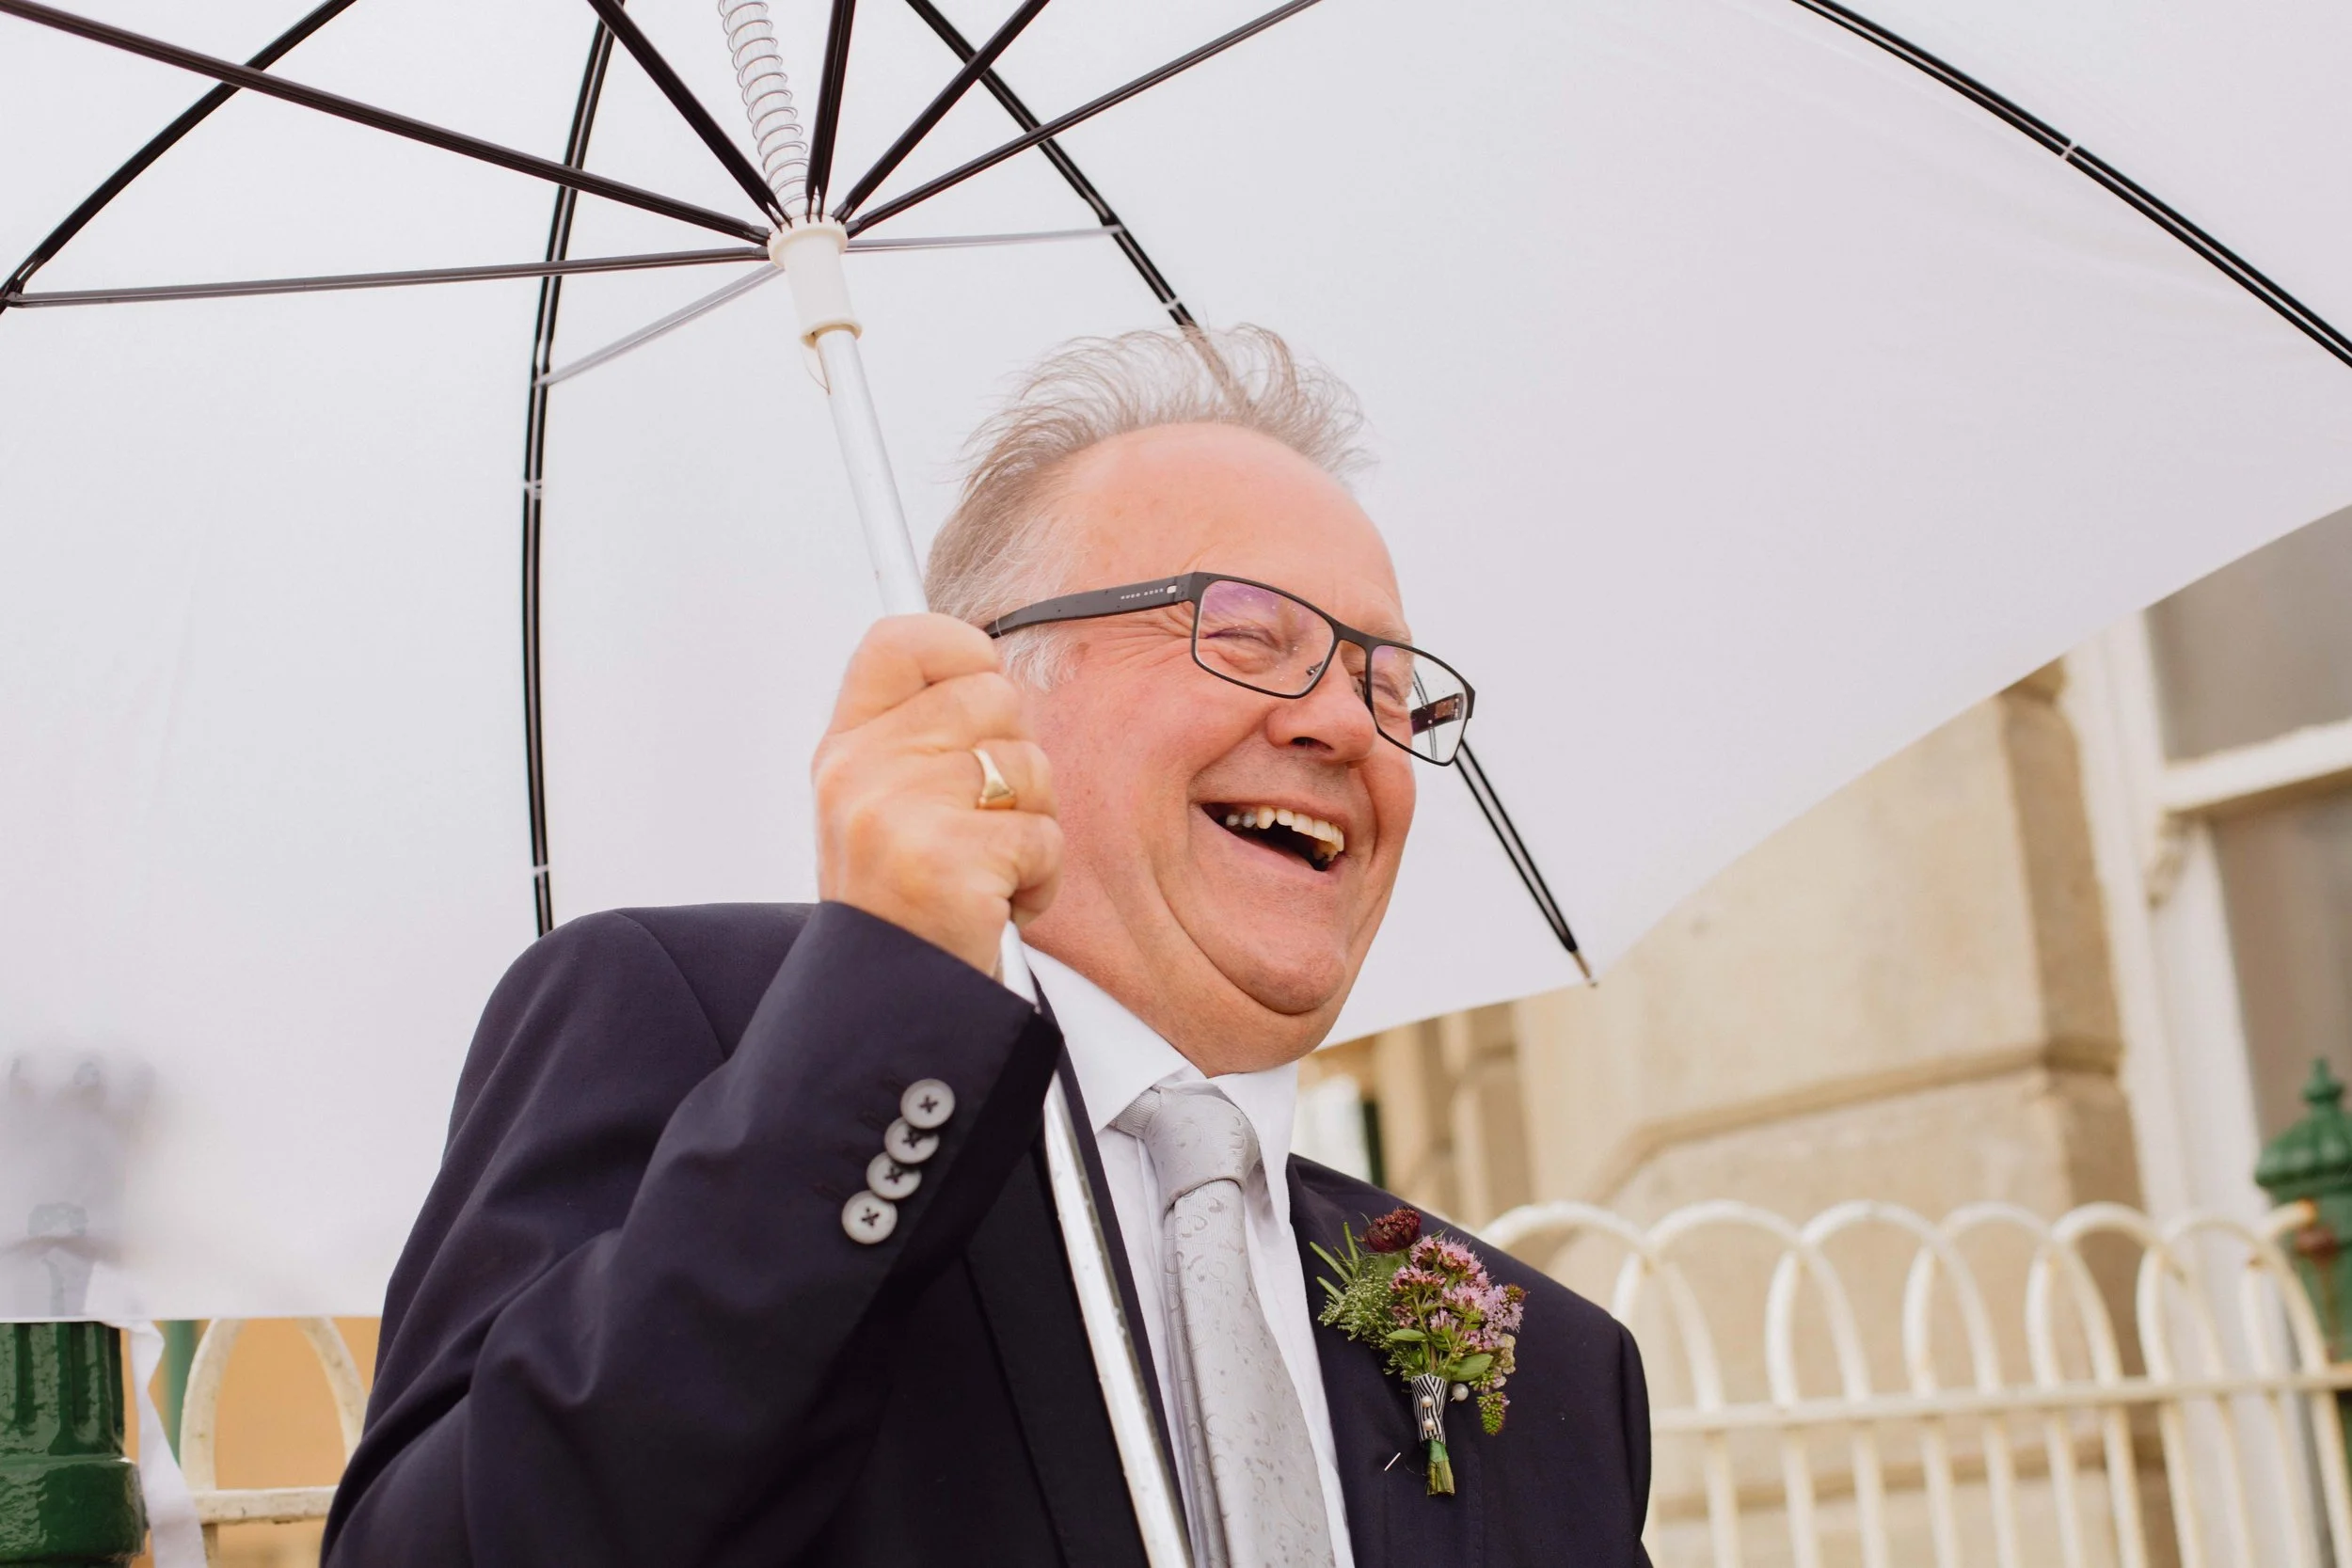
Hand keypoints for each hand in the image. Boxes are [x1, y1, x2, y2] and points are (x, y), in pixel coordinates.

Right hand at [813, 614, 1061, 974]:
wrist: (887, 1001)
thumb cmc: (902, 905)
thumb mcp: (883, 803)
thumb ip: (922, 734)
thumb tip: (986, 669)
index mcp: (846, 748)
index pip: (900, 641)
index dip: (961, 649)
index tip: (979, 691)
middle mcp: (861, 770)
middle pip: (992, 697)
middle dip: (1014, 761)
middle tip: (981, 820)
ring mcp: (899, 812)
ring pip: (1029, 766)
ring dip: (1031, 824)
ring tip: (987, 868)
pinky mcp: (946, 860)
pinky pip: (1044, 835)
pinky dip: (1040, 879)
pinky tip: (998, 904)